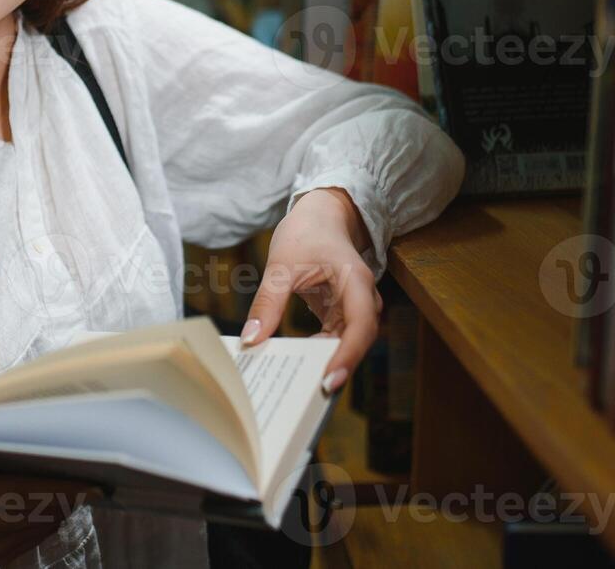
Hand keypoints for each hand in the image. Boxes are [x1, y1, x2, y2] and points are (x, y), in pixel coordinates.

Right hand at [0, 453, 96, 567]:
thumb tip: (2, 421)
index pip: (34, 488)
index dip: (70, 482)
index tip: (96, 473)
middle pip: (43, 510)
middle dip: (70, 493)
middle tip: (92, 469)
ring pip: (37, 530)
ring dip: (58, 511)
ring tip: (74, 487)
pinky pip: (23, 546)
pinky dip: (40, 527)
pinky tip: (47, 511)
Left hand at [242, 187, 382, 394]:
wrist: (321, 216)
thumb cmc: (306, 233)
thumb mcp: (280, 265)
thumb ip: (267, 302)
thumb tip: (251, 340)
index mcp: (356, 281)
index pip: (361, 325)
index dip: (348, 355)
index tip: (328, 380)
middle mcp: (363, 299)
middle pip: (357, 342)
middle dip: (335, 368)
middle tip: (306, 396)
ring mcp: (354, 308)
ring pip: (346, 345)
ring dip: (324, 363)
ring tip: (296, 387)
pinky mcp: (342, 315)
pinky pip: (333, 340)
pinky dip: (316, 353)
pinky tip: (294, 364)